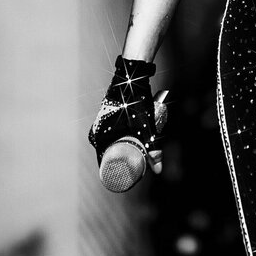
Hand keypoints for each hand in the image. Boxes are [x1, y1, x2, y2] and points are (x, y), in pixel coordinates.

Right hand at [88, 55, 165, 175]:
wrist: (131, 77)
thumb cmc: (135, 102)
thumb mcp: (146, 127)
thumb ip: (153, 148)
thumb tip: (158, 170)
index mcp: (99, 137)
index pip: (104, 163)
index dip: (114, 174)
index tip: (127, 179)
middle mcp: (97, 132)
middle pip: (108, 155)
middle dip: (120, 164)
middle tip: (134, 171)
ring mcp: (101, 123)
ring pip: (110, 144)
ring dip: (120, 153)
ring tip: (133, 161)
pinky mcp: (108, 117)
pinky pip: (110, 135)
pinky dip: (118, 142)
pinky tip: (125, 147)